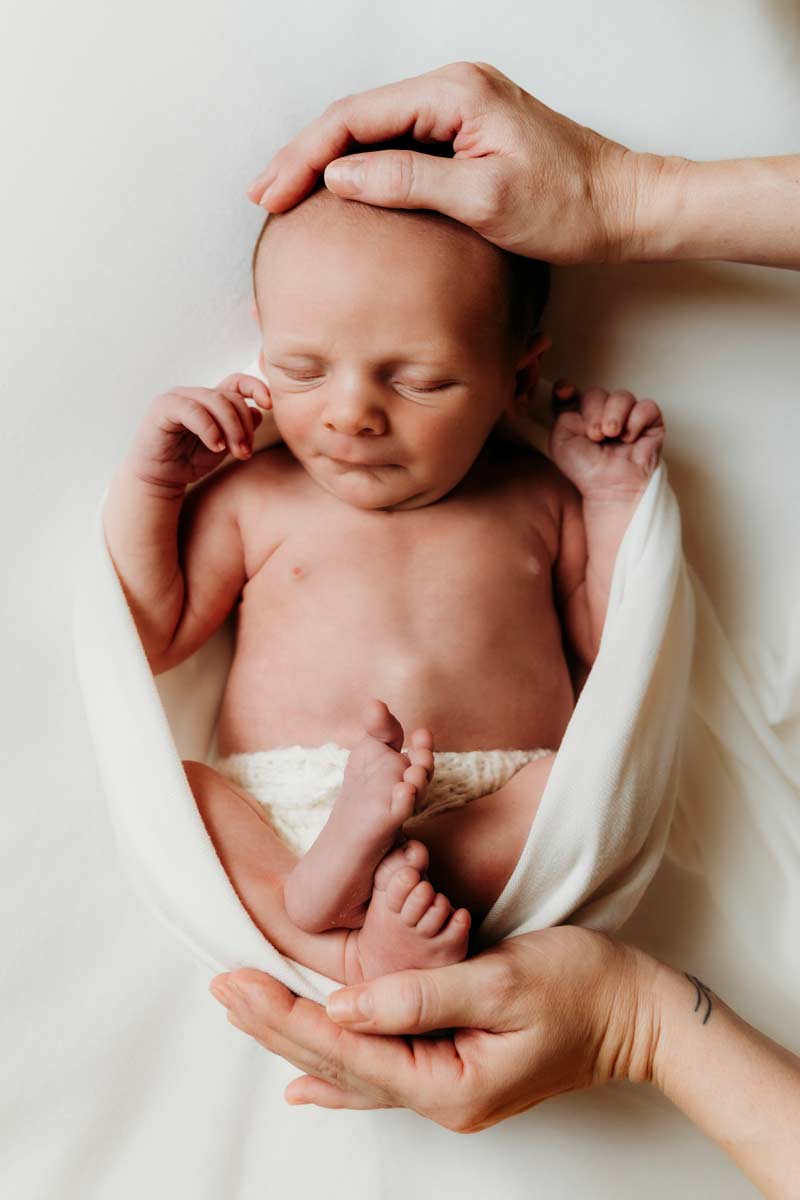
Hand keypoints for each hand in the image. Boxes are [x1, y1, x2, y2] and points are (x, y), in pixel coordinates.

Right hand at [124, 373, 267, 492]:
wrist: (160, 479)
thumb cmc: (190, 461)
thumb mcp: (224, 445)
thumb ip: (240, 428)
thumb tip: (259, 411)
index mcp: (212, 400)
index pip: (238, 382)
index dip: (256, 387)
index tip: (268, 404)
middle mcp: (196, 394)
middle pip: (232, 398)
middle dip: (244, 426)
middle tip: (245, 452)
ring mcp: (179, 398)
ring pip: (216, 401)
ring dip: (232, 429)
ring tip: (235, 452)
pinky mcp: (164, 407)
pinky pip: (194, 411)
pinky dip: (210, 429)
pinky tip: (216, 446)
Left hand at [208, 927, 655, 1131]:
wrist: (639, 1010)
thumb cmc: (583, 985)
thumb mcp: (503, 980)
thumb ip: (419, 996)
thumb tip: (341, 1006)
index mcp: (450, 1081)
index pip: (347, 1052)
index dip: (286, 1017)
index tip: (237, 983)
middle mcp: (441, 1097)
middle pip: (338, 1066)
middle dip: (275, 1025)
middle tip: (221, 987)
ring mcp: (448, 1089)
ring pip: (352, 1070)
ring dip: (294, 1040)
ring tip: (244, 1013)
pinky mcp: (456, 1070)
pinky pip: (380, 1075)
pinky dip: (337, 1071)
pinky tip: (306, 1084)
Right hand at [245, 61, 647, 265]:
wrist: (625, 207)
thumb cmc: (569, 207)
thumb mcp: (484, 201)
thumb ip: (408, 183)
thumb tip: (339, 176)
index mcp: (456, 93)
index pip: (356, 118)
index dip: (305, 155)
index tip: (271, 194)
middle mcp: (455, 88)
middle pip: (358, 118)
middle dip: (305, 157)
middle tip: (265, 198)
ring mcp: (462, 109)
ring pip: (376, 131)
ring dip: (330, 162)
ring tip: (289, 197)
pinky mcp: (470, 134)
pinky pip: (403, 146)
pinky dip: (365, 169)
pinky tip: (342, 194)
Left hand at [547, 380, 664, 499]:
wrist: (611, 486)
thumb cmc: (587, 470)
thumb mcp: (560, 442)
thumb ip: (561, 415)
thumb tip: (574, 398)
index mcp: (579, 418)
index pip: (572, 393)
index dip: (567, 388)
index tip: (564, 393)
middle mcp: (602, 415)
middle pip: (596, 393)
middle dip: (593, 411)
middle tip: (595, 435)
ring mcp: (626, 417)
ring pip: (622, 396)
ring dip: (614, 414)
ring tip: (611, 435)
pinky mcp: (649, 422)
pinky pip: (646, 406)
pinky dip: (636, 420)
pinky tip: (629, 438)